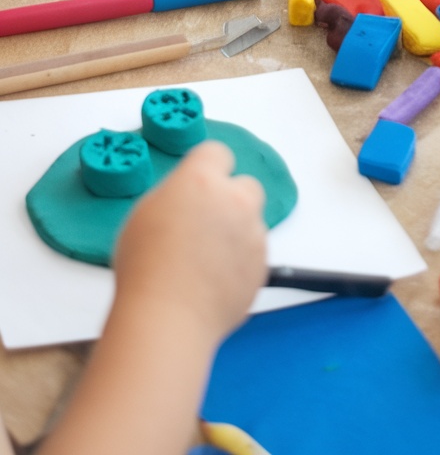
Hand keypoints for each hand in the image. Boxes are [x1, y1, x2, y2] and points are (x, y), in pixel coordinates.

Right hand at [114, 140, 266, 344]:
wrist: (167, 318)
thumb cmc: (145, 269)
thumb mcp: (145, 214)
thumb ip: (177, 194)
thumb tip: (189, 196)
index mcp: (201, 181)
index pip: (217, 153)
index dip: (208, 168)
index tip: (200, 183)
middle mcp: (234, 201)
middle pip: (245, 185)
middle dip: (231, 199)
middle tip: (206, 222)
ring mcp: (253, 233)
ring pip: (252, 221)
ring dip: (237, 231)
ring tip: (206, 259)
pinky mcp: (263, 264)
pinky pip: (255, 252)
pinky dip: (241, 260)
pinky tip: (215, 278)